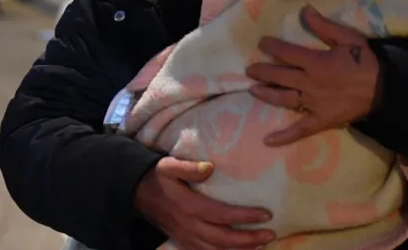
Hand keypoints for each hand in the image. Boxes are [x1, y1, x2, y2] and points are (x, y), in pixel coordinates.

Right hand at [134, 157, 274, 248]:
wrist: (137, 194)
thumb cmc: (158, 177)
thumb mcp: (168, 165)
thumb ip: (188, 166)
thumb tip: (210, 168)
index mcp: (189, 206)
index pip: (223, 215)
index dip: (245, 217)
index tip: (266, 214)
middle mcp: (189, 226)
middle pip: (223, 239)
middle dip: (249, 239)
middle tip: (270, 234)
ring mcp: (186, 237)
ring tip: (261, 245)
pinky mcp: (183, 242)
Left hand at [247, 5, 380, 146]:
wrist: (385, 89)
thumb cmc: (366, 62)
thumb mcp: (348, 38)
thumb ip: (324, 26)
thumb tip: (305, 10)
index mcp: (315, 62)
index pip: (286, 53)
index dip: (272, 47)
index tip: (262, 43)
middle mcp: (310, 83)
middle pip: (280, 76)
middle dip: (263, 71)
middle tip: (250, 70)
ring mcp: (314, 104)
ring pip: (284, 99)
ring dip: (267, 94)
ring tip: (253, 90)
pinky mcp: (321, 120)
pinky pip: (300, 129)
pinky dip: (284, 136)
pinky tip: (268, 141)